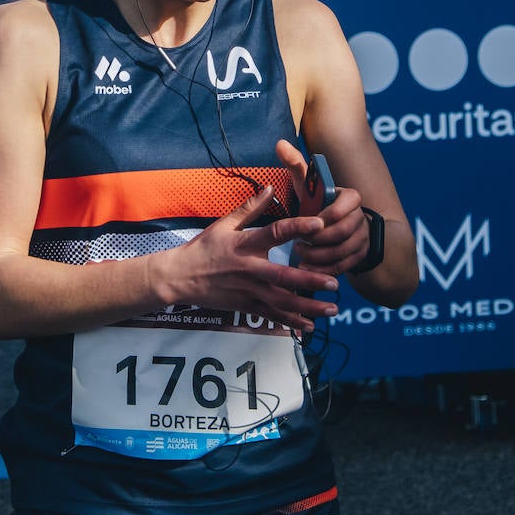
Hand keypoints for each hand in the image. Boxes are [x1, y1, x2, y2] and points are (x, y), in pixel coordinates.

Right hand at [154, 189, 339, 331]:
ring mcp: (248, 291)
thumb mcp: (223, 225)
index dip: (298, 227)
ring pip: (283, 302)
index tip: (320, 223)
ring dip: (308, 307)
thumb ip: (249, 209)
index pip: (276, 232)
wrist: (179, 278)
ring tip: (331, 309)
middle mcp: (250, 269)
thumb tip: (270, 188)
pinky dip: (292, 321)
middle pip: (285, 277)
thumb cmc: (202, 249)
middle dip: (311, 281)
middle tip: (335, 283)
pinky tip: (310, 326)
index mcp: (246, 245)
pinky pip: (272, 315)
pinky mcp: (245, 306)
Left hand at [275, 140, 368, 275]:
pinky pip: (343, 267)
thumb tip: (279, 143)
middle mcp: (361, 218)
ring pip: (342, 251)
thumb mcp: (307, 186)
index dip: (329, 214)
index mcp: (350, 198)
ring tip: (299, 255)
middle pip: (342, 232)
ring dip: (318, 256)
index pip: (348, 203)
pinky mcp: (360, 257)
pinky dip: (323, 270)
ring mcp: (363, 238)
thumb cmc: (316, 204)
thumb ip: (295, 165)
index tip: (309, 221)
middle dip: (317, 240)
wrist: (334, 229)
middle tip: (298, 243)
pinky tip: (306, 269)